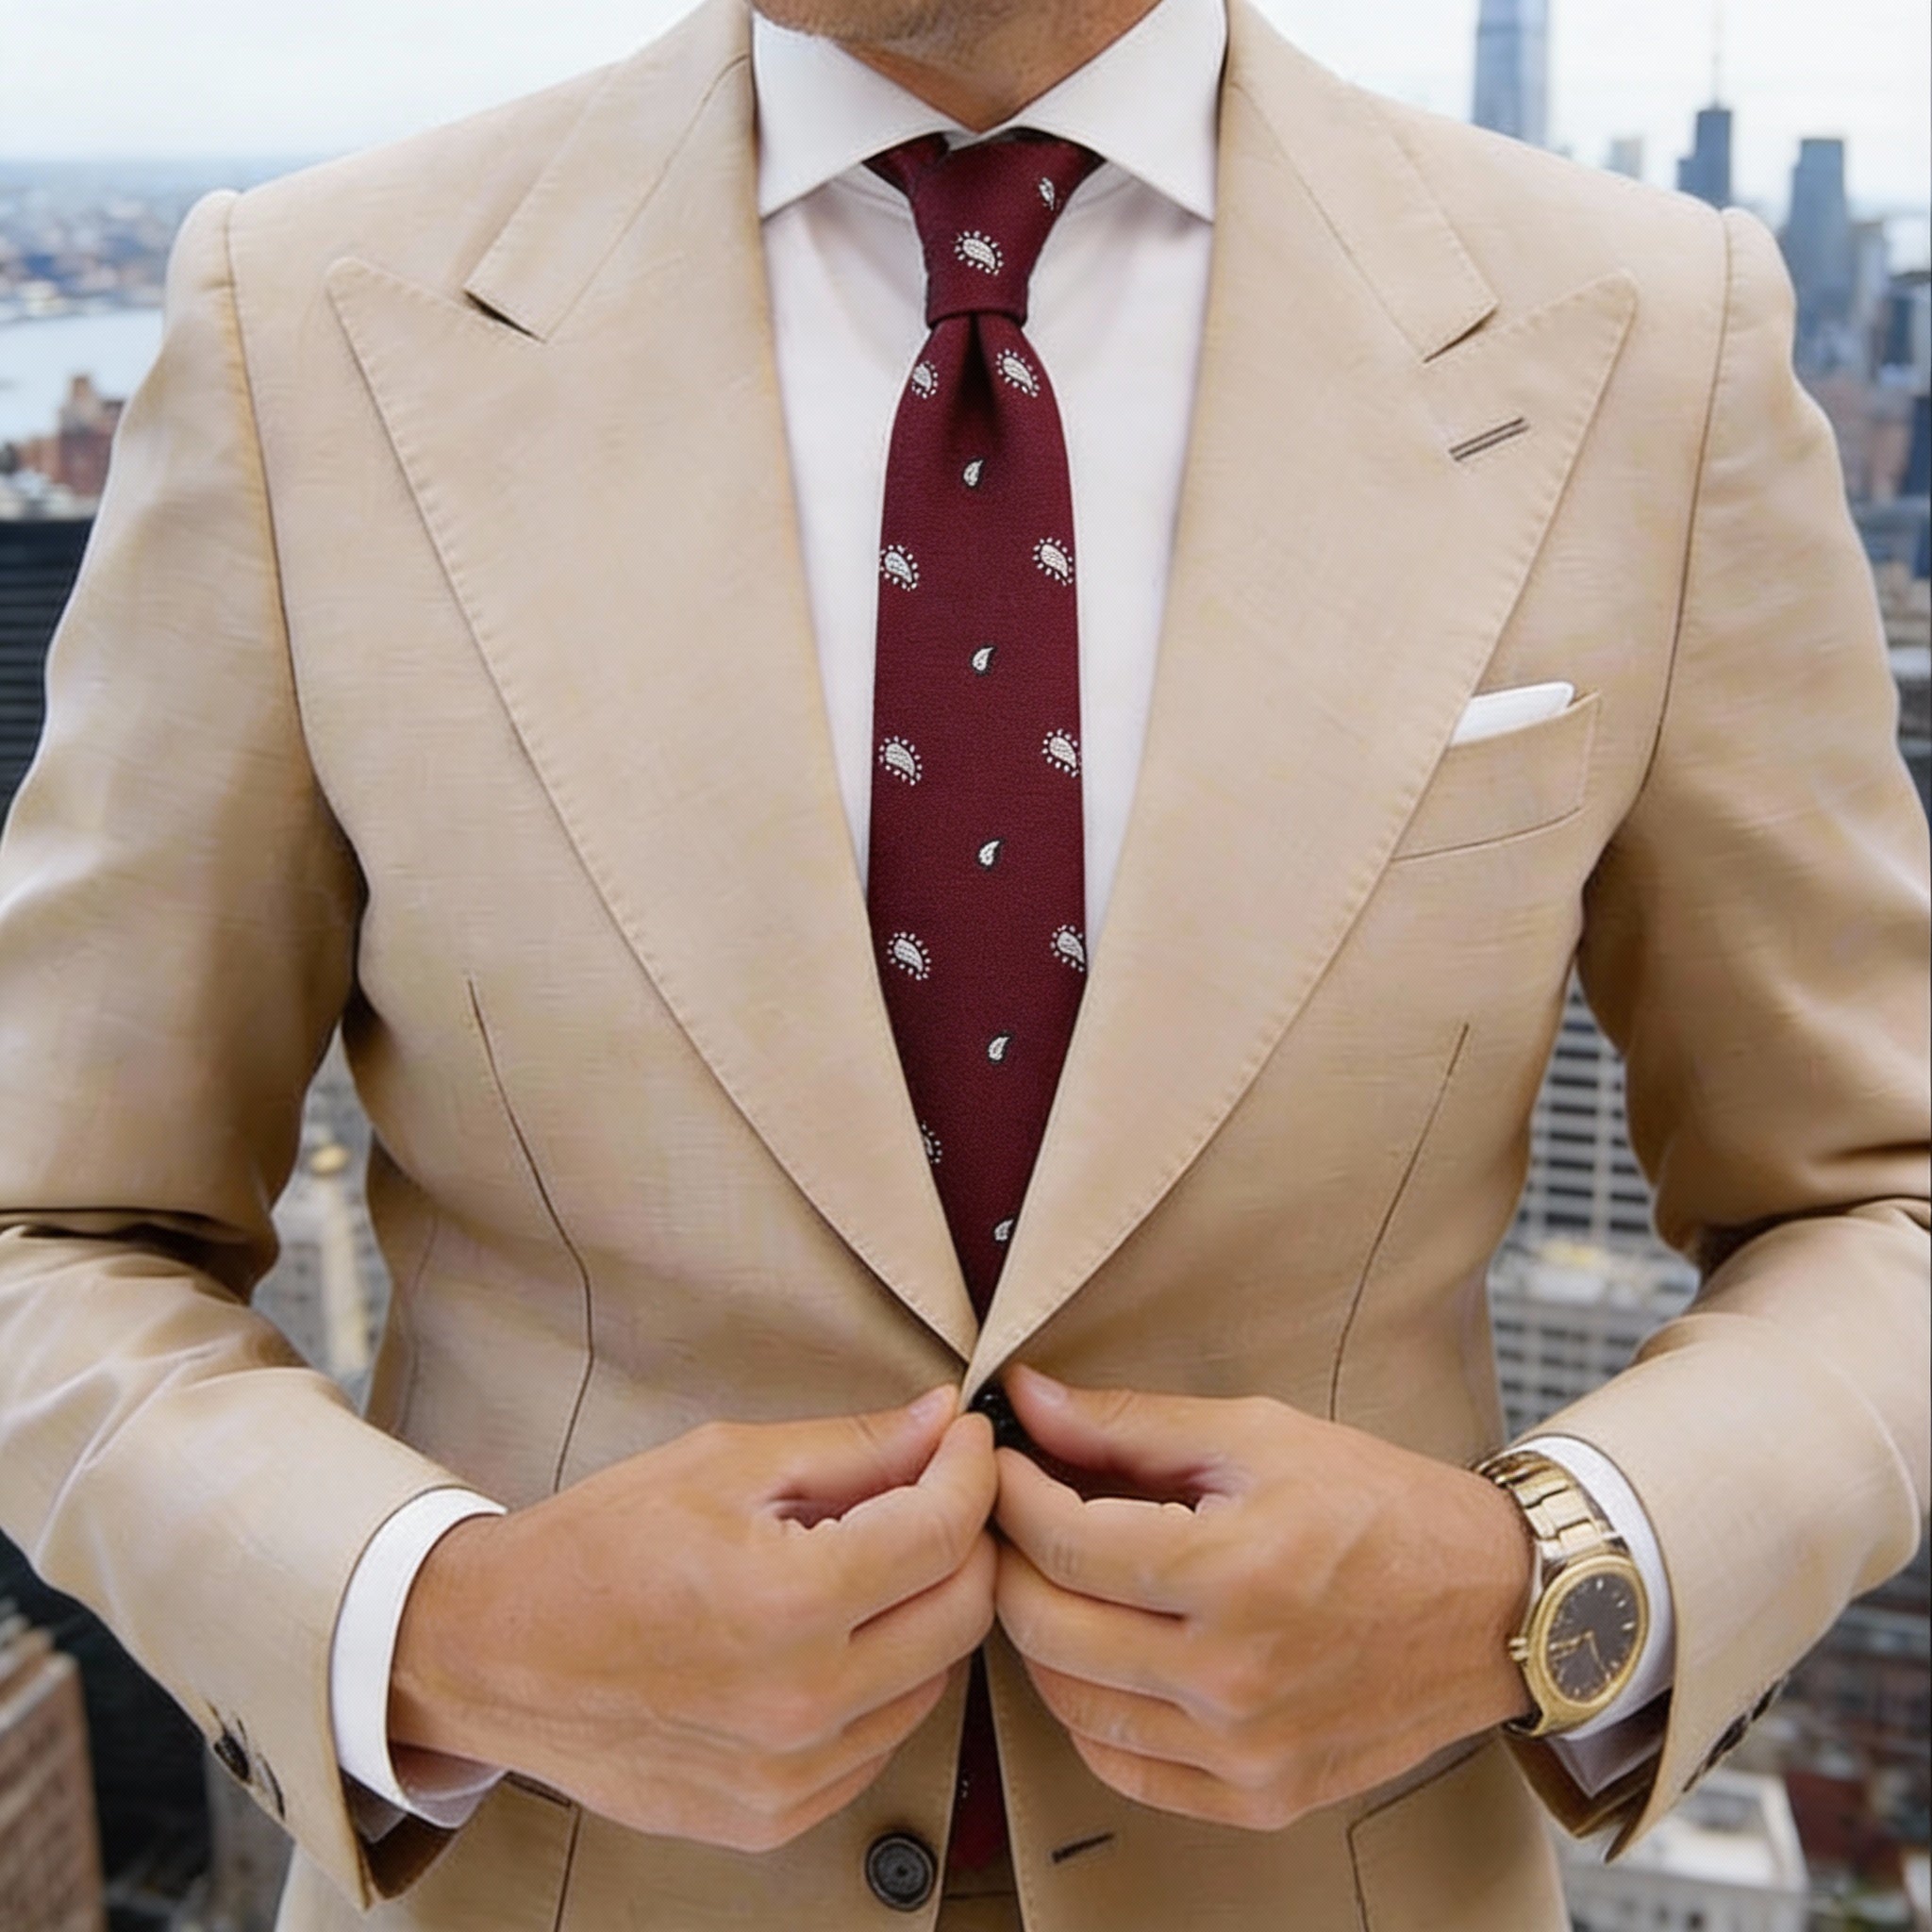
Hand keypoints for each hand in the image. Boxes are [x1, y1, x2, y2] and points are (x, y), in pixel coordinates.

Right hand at [390, 1387, 996, 1851]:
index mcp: (788, 1601)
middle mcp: (801, 1702)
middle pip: (963, 1613)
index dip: (971, 1471)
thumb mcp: (725, 1462)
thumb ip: (852, 1446)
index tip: (965, 1441)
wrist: (495, 1654)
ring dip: (925, 1611)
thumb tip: (941, 1422)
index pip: (944, 1532)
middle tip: (934, 1492)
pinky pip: (879, 1741)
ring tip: (870, 1562)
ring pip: (933, 1680)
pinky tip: (833, 1635)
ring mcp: (790, 1774)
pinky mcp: (774, 1816)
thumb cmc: (597, 1549)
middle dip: (967, 1537)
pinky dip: (881, 1681)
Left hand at [992, 1366, 1533, 1831]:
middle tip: (1012, 1516)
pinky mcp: (1260, 1796)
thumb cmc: (1380, 1506)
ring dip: (1041, 1636)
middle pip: (1048, 1628)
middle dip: (1009, 1560)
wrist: (1493, 1604)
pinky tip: (1100, 1655)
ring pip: (1072, 1705)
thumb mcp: (1258, 1435)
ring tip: (1054, 1579)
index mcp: (1234, 1573)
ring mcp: (1246, 1750)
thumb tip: (1027, 1399)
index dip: (1011, 1493)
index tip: (1002, 1462)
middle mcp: (1234, 1677)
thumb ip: (1130, 1424)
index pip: (1063, 1543)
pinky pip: (1125, 1769)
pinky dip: (1090, 1712)